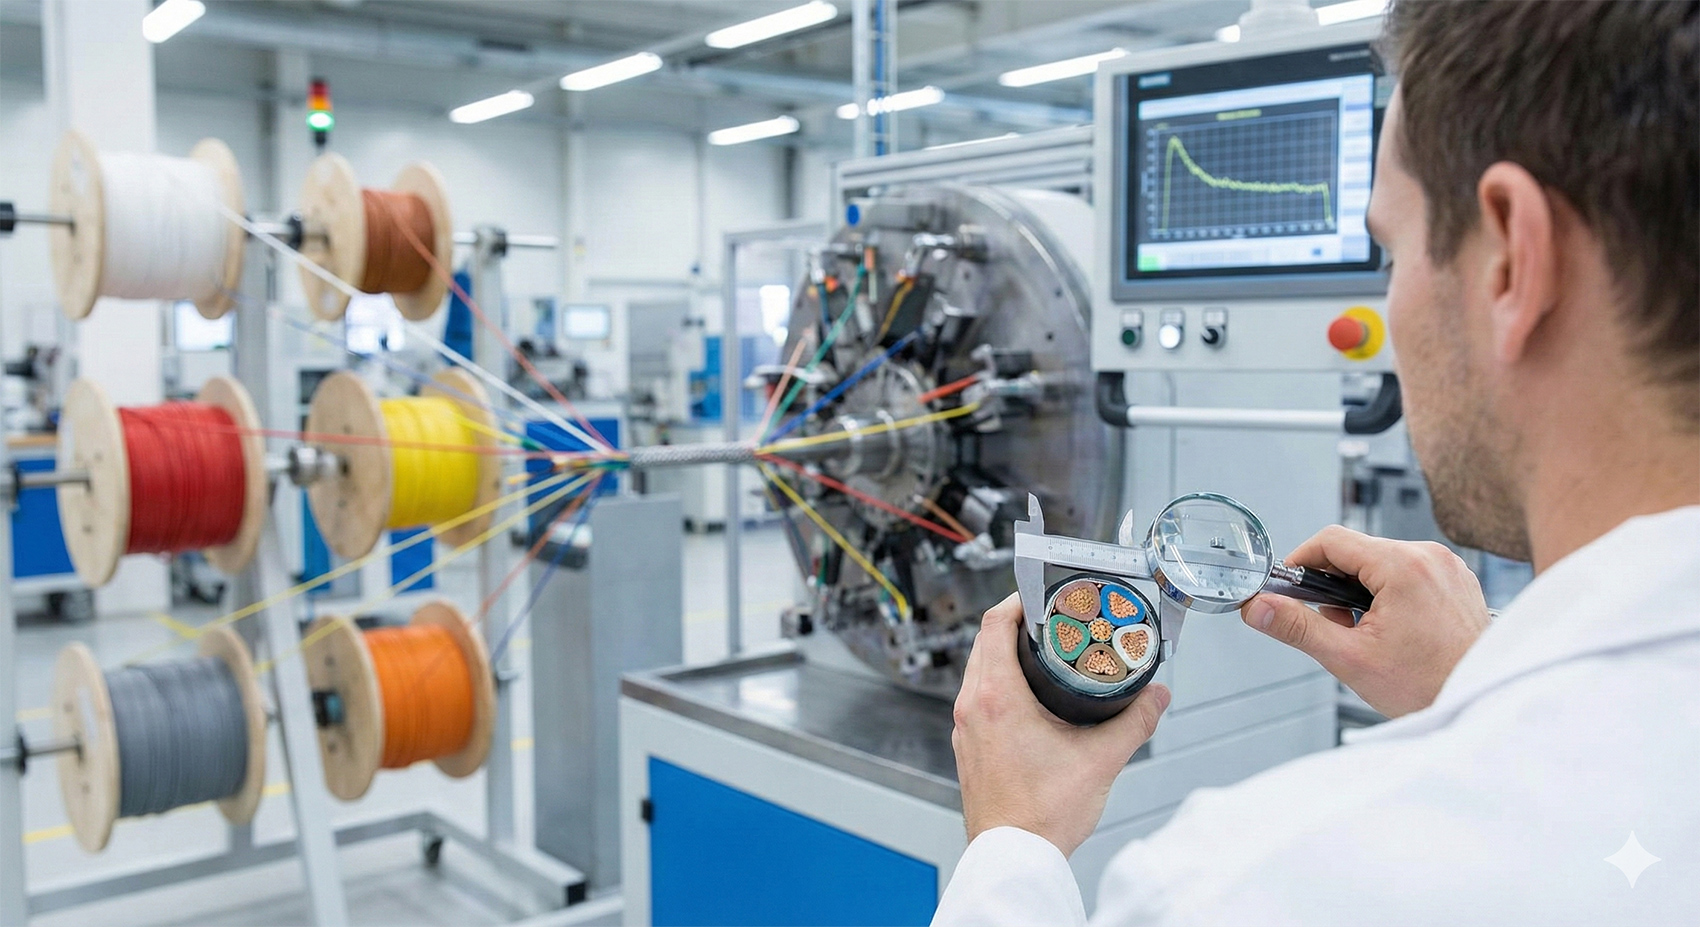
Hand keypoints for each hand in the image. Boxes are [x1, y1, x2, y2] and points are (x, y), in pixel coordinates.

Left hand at [952, 592, 1170, 856]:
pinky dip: (997, 684)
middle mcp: (971, 707)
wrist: (1015, 856)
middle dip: (1015, 623)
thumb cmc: (1042, 814)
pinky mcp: (968, 747)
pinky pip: (976, 698)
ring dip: (1003, 653)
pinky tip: (1025, 696)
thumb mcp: (1101, 759)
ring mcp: (964, 728)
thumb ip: (1135, 721)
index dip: (1018, 600)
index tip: (1041, 595)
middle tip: (1048, 619)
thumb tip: (1157, 696)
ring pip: (977, 669)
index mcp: (996, 697)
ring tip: (1038, 652)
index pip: (995, 623)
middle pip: (984, 641)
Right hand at [1241, 526, 1489, 717]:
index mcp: (1403, 565)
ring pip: (1382, 562)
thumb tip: (1258, 608)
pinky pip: (1409, 572)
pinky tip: (1392, 630)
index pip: (1332, 539)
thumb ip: (1297, 626)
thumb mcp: (1349, 658)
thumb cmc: (1429, 686)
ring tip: (1366, 634)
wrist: (1480, 702)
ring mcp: (1447, 566)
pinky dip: (1390, 593)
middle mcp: (1429, 556)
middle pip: (1357, 551)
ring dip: (1361, 590)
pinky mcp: (1457, 579)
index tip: (1288, 586)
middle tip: (1333, 625)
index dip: (1301, 561)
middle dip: (1333, 584)